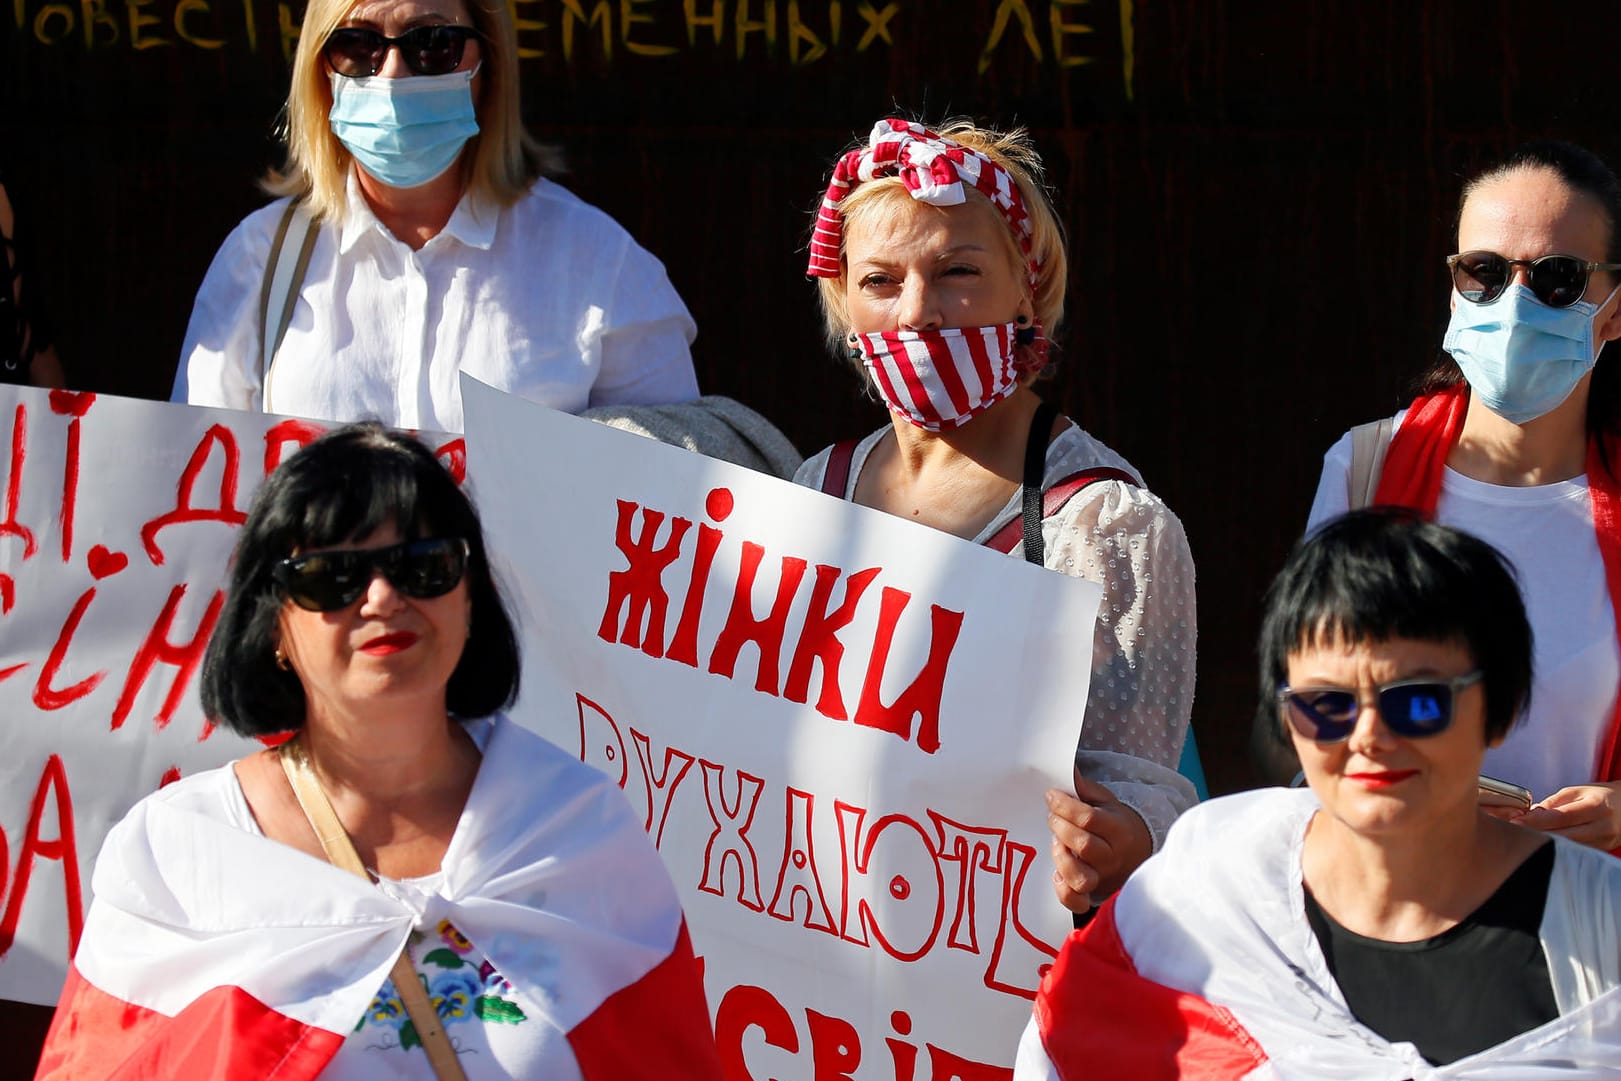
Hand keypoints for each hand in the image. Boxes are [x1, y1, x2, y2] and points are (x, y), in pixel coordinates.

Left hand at [1046, 770, 1152, 914]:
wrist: (1135, 854)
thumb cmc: (1113, 825)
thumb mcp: (1105, 802)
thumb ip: (1085, 788)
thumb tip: (1067, 768)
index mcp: (1118, 829)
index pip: (1089, 819)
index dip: (1065, 805)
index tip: (1051, 796)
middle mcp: (1112, 857)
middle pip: (1084, 845)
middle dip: (1060, 827)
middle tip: (1051, 817)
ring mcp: (1102, 878)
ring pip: (1081, 877)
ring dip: (1061, 858)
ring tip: (1056, 843)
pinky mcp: (1092, 894)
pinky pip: (1076, 902)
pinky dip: (1063, 890)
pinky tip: (1056, 873)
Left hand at [1512, 782, 1620, 849]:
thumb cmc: (1602, 797)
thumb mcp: (1578, 792)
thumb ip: (1553, 803)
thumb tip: (1529, 814)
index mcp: (1596, 807)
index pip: (1562, 816)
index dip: (1537, 821)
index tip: (1517, 821)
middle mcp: (1602, 827)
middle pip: (1563, 836)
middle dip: (1536, 834)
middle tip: (1513, 831)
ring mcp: (1603, 843)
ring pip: (1568, 847)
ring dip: (1544, 842)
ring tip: (1523, 836)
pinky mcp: (1600, 852)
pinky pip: (1574, 851)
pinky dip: (1556, 847)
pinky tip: (1541, 843)